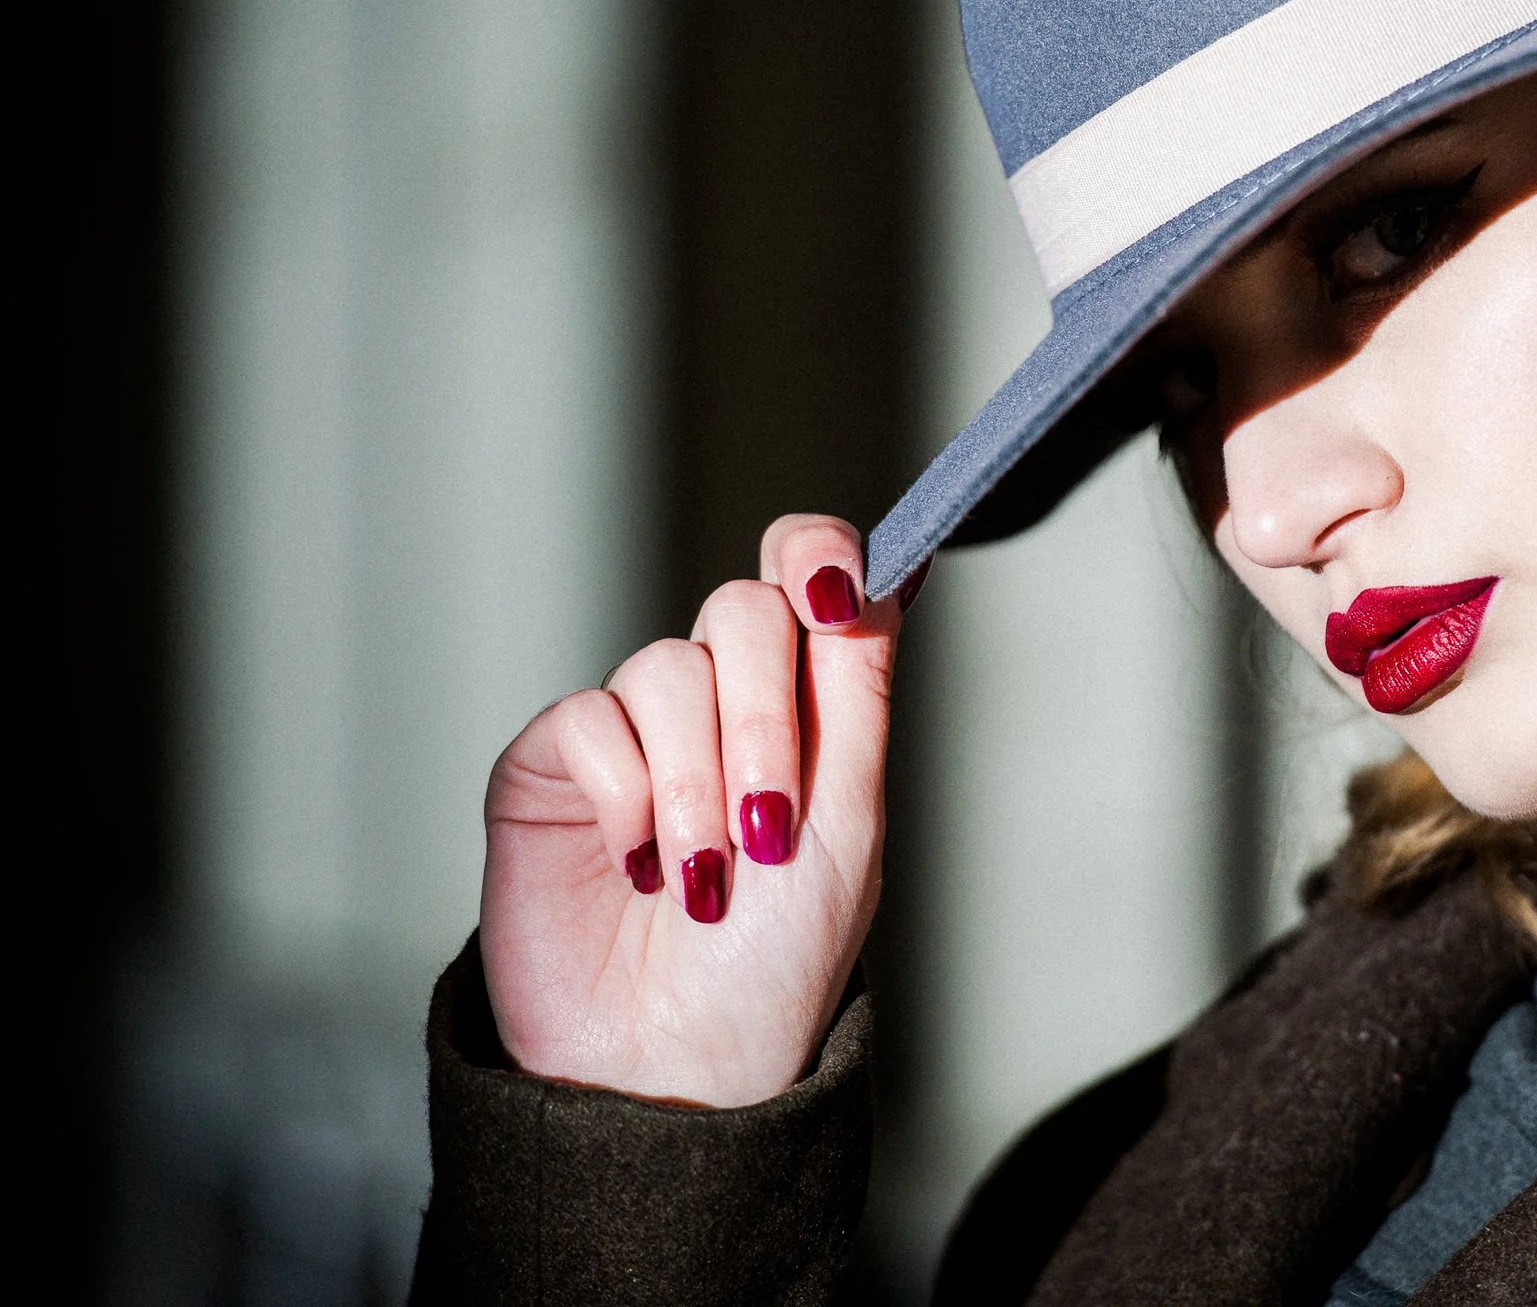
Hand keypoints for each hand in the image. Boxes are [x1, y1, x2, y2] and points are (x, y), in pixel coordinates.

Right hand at [478, 515, 902, 1106]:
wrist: (673, 1064)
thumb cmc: (775, 962)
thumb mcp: (850, 820)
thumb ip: (860, 689)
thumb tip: (898, 569)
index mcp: (805, 704)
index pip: (811, 573)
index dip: (819, 556)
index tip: (835, 598)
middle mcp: (721, 701)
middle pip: (744, 611)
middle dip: (765, 718)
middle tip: (768, 825)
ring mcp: (636, 731)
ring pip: (667, 666)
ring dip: (698, 781)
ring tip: (705, 879)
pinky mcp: (555, 768)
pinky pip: (589, 720)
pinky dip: (627, 797)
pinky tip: (639, 867)